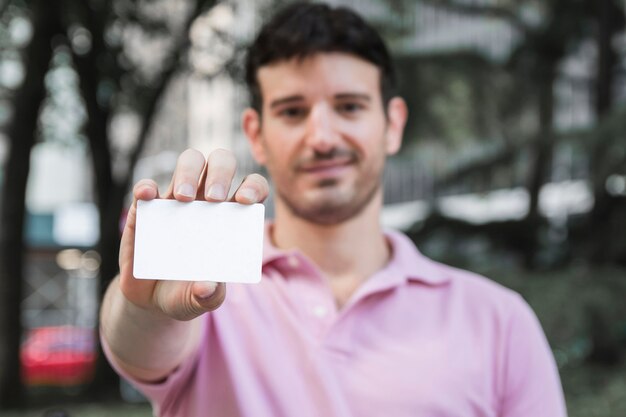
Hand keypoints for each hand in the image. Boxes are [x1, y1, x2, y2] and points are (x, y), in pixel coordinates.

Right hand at [117, 148, 268, 320]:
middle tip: (213, 199)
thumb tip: (207, 286)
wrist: (152, 301)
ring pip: (189, 162)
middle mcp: (208, 200)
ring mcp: (177, 200)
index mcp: (233, 216)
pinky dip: (146, 187)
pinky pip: (147, 187)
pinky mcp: (146, 208)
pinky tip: (147, 196)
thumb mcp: (202, 300)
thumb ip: (210, 296)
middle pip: (221, 163)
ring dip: (187, 172)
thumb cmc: (188, 293)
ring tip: (182, 198)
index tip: (245, 201)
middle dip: (220, 173)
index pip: (252, 187)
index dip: (253, 187)